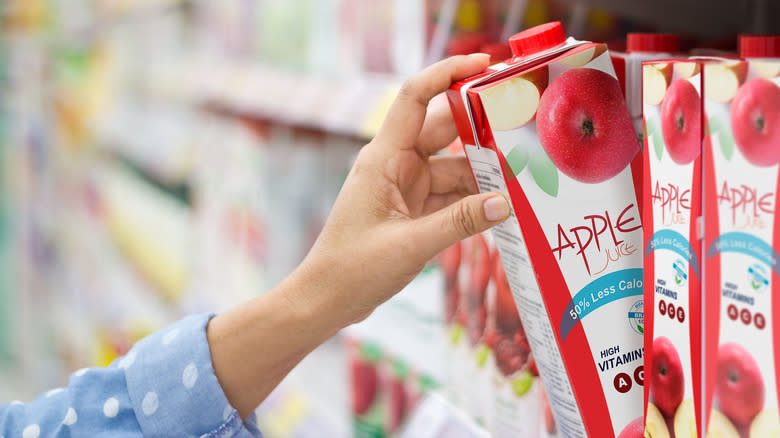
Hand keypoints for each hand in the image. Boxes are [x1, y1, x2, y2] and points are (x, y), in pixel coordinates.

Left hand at [293, 53, 510, 324]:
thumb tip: (506, 202)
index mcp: (384, 159)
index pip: (415, 98)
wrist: (326, 299)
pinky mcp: (412, 209)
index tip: (483, 65)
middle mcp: (395, 165)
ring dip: (483, 176)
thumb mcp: (411, 245)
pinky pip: (450, 195)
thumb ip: (461, 222)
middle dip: (482, 130)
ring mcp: (405, 187)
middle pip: (444, 131)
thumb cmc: (353, 269)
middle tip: (523, 128)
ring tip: (522, 184)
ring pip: (453, 168)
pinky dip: (473, 201)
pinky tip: (500, 210)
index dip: (447, 74)